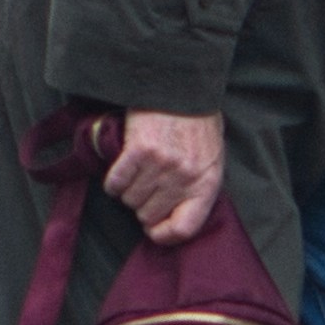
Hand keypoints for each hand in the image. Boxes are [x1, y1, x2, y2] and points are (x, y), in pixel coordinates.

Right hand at [105, 108, 227, 246]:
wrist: (182, 89)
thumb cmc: (198, 126)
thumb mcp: (211, 160)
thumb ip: (196, 189)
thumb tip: (170, 219)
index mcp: (206, 183)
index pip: (183, 228)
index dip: (164, 235)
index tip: (154, 229)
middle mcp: (184, 178)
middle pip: (149, 216)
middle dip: (143, 207)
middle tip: (145, 190)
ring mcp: (162, 165)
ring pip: (130, 200)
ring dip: (128, 191)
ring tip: (137, 174)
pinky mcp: (139, 151)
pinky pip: (116, 182)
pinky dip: (113, 181)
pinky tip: (121, 171)